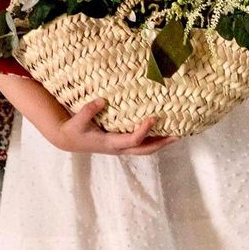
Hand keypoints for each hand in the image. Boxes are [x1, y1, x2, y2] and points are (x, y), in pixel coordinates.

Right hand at [54, 99, 177, 155]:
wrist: (69, 141)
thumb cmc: (74, 131)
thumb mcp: (77, 121)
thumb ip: (88, 111)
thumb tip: (102, 100)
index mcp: (110, 143)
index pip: (133, 140)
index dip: (144, 130)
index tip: (154, 117)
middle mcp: (119, 148)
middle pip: (146, 149)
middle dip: (163, 142)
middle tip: (179, 133)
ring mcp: (121, 147)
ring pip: (146, 148)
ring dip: (162, 142)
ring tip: (178, 132)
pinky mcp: (121, 143)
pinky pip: (141, 144)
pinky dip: (154, 139)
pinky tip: (162, 130)